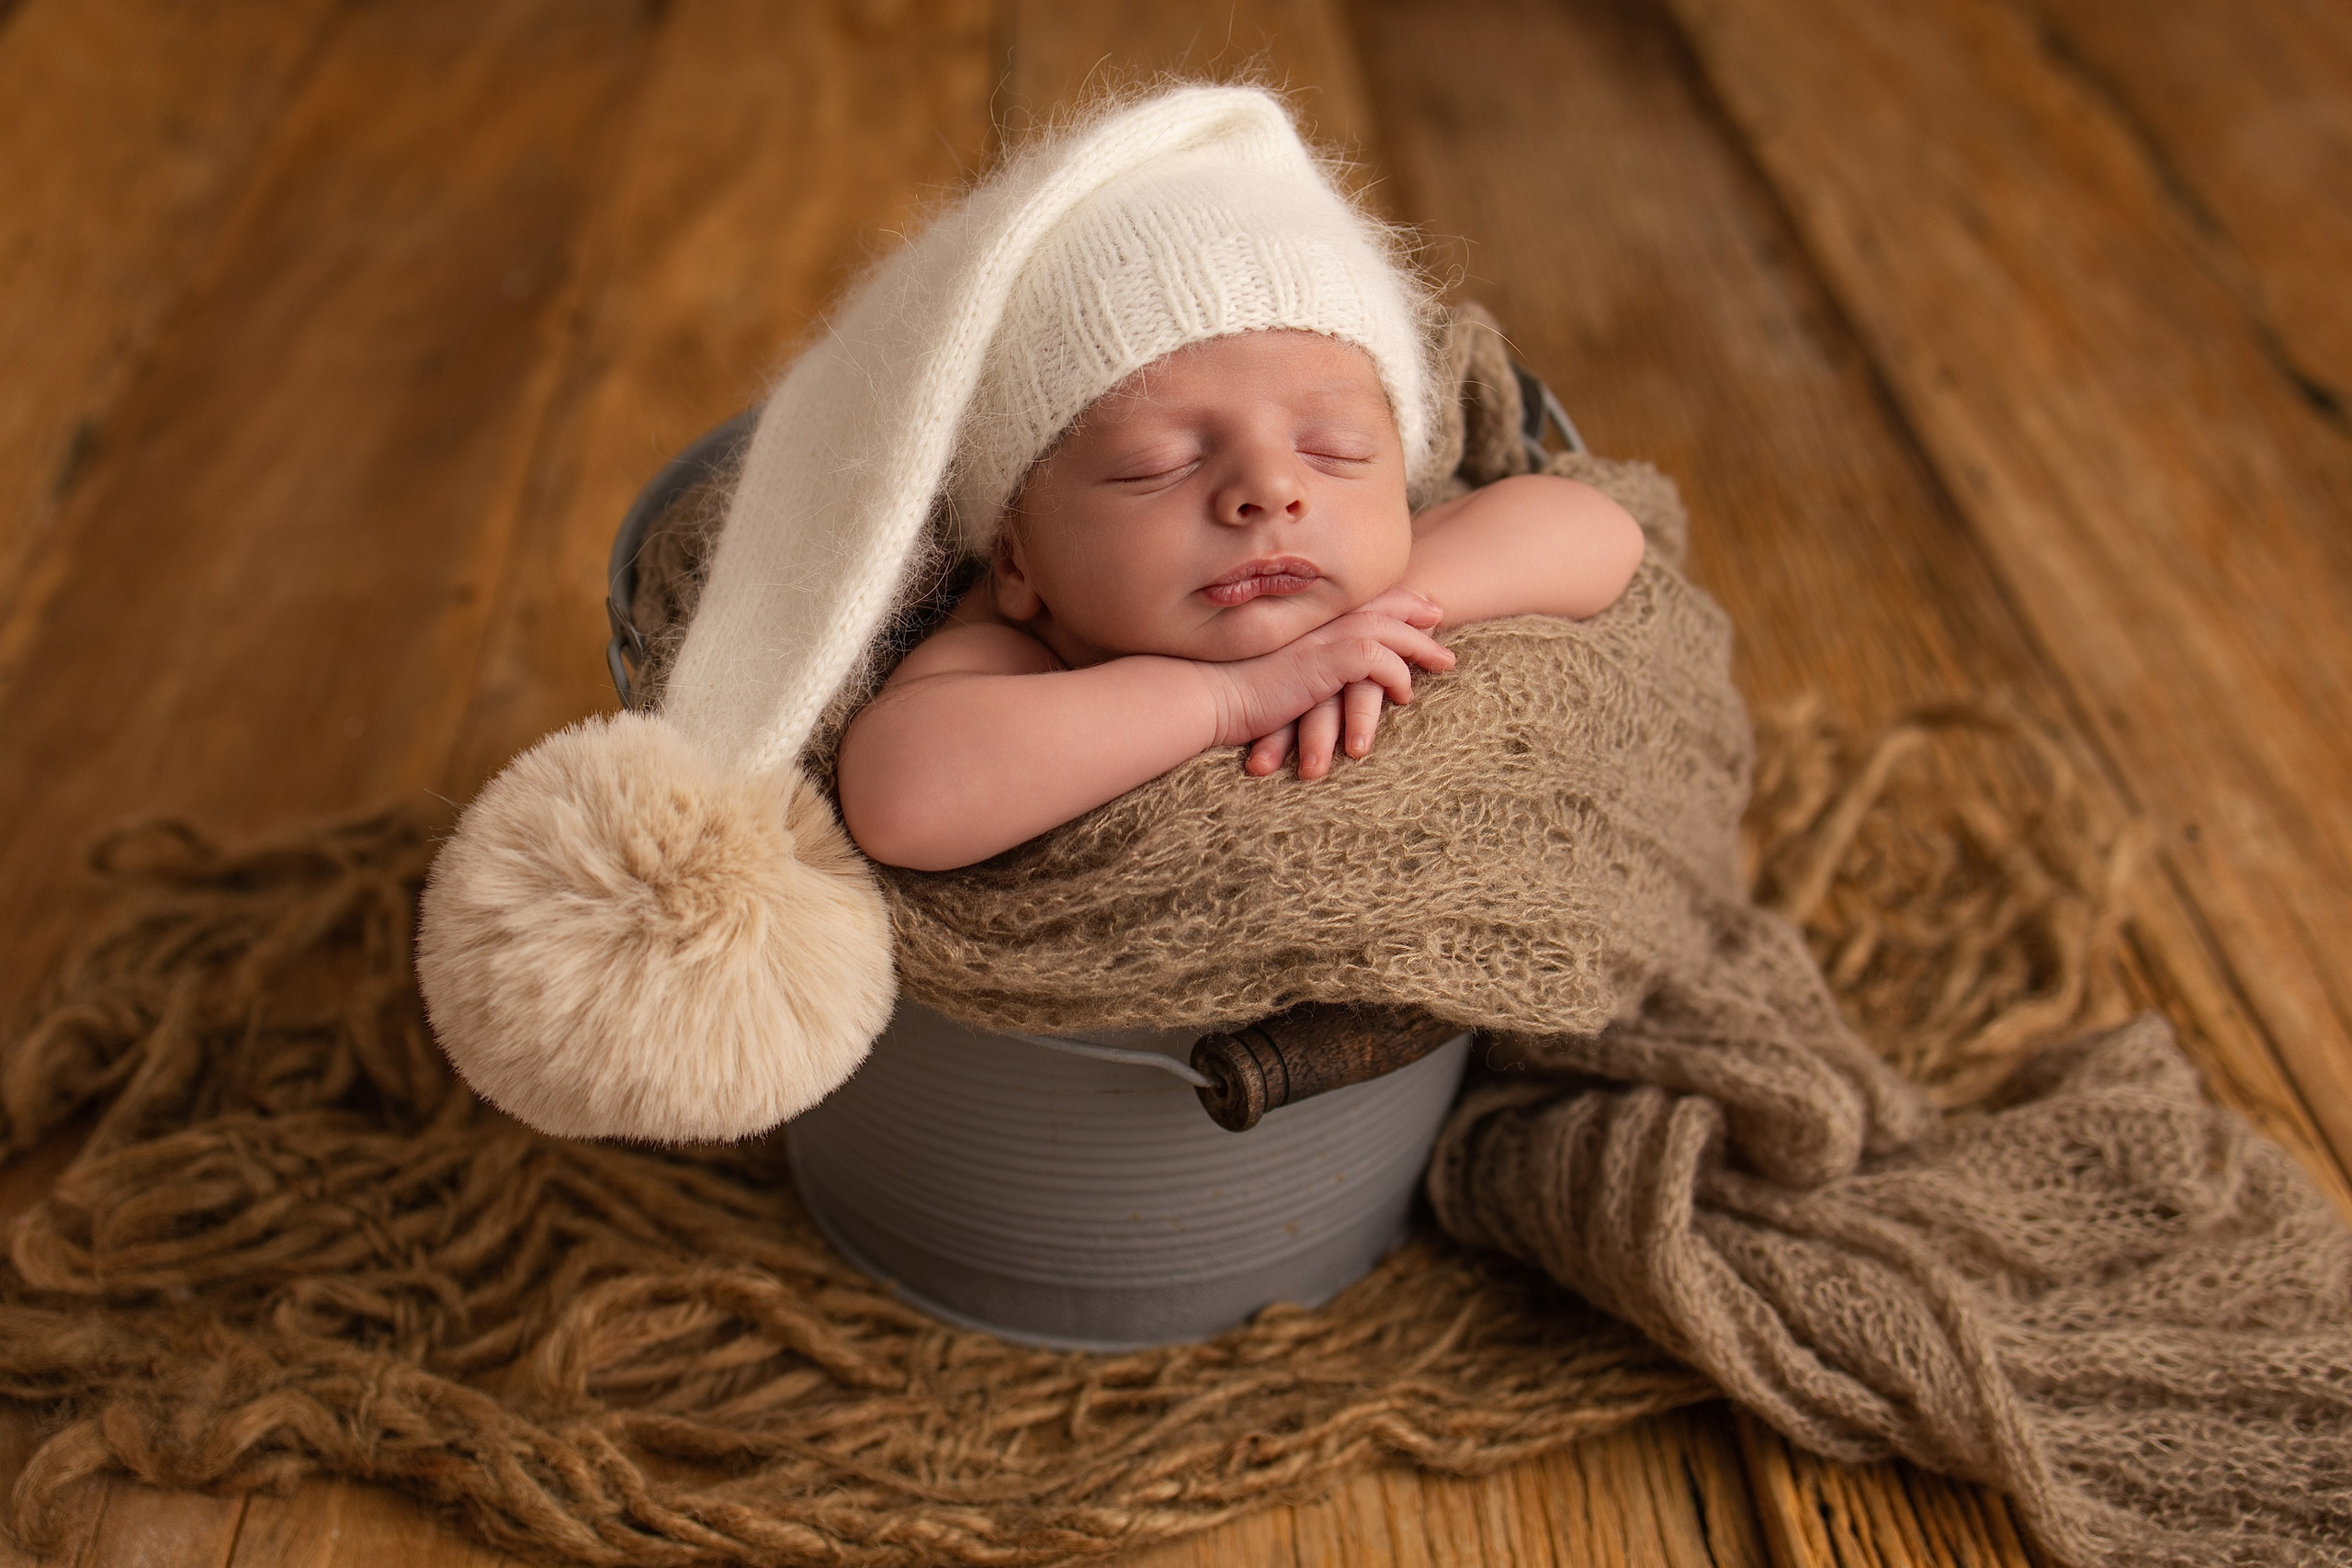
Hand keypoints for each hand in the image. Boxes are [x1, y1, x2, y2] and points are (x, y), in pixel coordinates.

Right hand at [1205, 602, 1451, 773]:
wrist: (1203, 693)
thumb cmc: (1221, 686)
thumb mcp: (1261, 664)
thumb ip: (1286, 658)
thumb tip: (1298, 670)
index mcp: (1301, 615)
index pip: (1354, 597)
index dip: (1384, 597)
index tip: (1408, 603)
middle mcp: (1316, 620)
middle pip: (1379, 603)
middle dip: (1413, 609)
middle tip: (1437, 616)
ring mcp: (1323, 637)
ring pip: (1390, 630)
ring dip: (1420, 646)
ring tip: (1444, 661)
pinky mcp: (1328, 662)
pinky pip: (1381, 661)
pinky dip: (1398, 674)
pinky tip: (1404, 693)